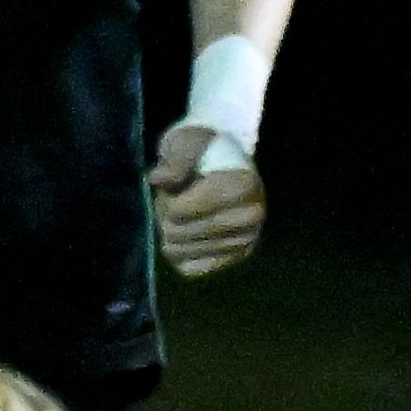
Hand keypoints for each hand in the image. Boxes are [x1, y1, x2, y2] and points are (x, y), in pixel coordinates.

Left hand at [148, 121, 267, 278]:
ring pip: (180, 253)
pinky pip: (190, 269)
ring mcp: (246, 240)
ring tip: (181, 214)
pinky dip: (179, 253)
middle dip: (164, 217)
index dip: (166, 200)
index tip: (171, 186)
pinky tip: (186, 235)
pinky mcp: (236, 258)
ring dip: (169, 235)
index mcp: (243, 185)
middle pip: (179, 233)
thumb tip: (158, 180)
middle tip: (172, 200)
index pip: (181, 211)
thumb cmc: (202, 149)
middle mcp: (252, 217)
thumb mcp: (186, 142)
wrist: (223, 162)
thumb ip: (175, 159)